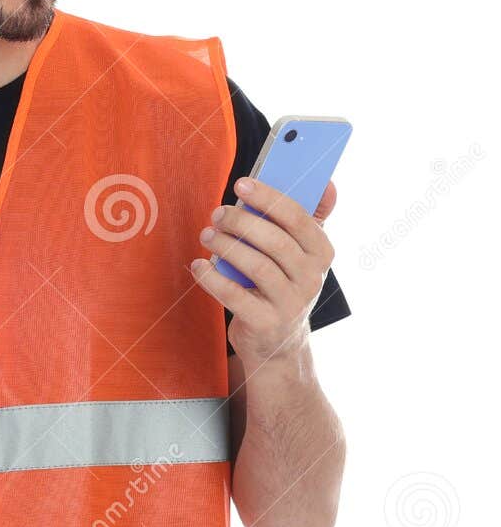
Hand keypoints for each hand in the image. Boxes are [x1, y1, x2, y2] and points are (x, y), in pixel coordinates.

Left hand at [189, 176, 336, 367]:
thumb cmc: (283, 285)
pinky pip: (235, 296)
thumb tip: (327, 184)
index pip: (298, 218)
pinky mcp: (266, 323)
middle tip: (217, 214)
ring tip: (207, 235)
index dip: (268, 198)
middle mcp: (312, 278)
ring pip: (257, 267)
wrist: (278, 343)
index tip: (241, 184)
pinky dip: (213, 279)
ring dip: (226, 246)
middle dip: (242, 222)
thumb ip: (309, 219)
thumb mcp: (301, 255)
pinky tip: (200, 265)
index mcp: (322, 252)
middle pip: (276, 242)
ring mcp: (291, 303)